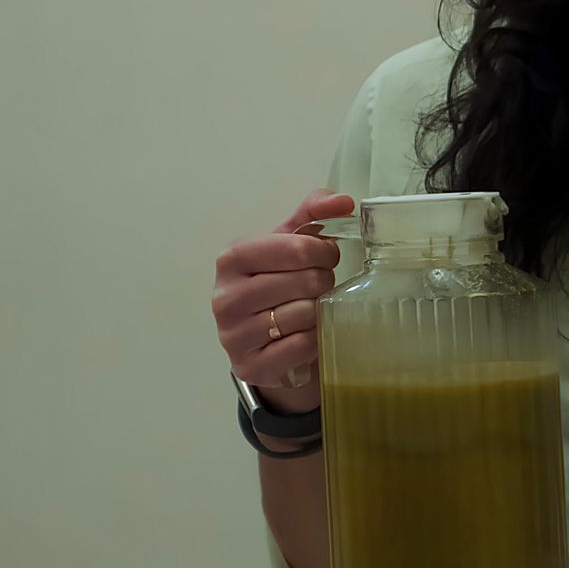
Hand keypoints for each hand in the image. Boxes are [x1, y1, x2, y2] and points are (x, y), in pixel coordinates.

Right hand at [212, 189, 354, 410]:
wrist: (263, 341)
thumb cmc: (278, 285)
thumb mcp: (288, 245)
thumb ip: (313, 214)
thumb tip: (343, 201)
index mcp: (233, 259)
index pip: (295, 248)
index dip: (324, 252)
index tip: (329, 256)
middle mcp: (226, 297)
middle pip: (304, 282)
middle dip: (323, 281)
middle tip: (320, 285)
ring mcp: (233, 336)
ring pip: (303, 315)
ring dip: (319, 311)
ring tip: (312, 308)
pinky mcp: (249, 367)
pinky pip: (301, 346)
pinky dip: (314, 339)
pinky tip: (308, 333)